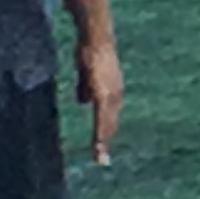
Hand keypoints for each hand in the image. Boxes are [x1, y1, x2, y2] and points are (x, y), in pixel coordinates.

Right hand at [75, 32, 119, 162]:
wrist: (95, 38)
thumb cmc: (91, 52)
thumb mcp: (87, 73)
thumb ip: (85, 88)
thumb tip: (83, 102)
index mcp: (112, 90)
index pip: (109, 115)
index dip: (106, 131)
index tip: (103, 147)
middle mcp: (116, 94)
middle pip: (110, 122)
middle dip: (105, 141)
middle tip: (102, 161)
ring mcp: (111, 94)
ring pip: (107, 123)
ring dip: (103, 140)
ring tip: (99, 156)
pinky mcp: (103, 93)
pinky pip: (101, 117)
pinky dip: (100, 132)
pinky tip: (98, 143)